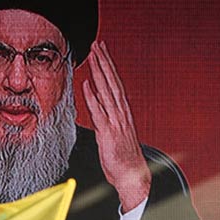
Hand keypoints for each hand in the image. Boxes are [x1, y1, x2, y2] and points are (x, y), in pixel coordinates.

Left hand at [82, 41, 150, 212]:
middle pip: (112, 81)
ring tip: (93, 55)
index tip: (102, 50)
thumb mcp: (112, 132)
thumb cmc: (122, 156)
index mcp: (122, 111)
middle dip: (104, 61)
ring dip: (99, 72)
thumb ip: (103, 115)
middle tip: (98, 44)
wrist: (133, 175)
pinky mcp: (109, 133)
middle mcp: (121, 113)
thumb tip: (95, 102)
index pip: (114, 82)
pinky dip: (93, 98)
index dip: (108, 65)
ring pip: (107, 91)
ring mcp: (116, 121)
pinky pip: (99, 112)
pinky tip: (86, 84)